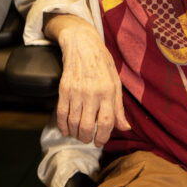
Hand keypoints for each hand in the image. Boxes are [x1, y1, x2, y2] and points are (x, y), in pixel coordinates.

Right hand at [45, 14, 129, 146]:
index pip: (107, 122)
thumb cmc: (102, 63)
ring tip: (78, 134)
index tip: (100, 142)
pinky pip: (61, 113)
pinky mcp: (64, 88)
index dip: (103, 137)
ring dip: (75, 133)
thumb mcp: (116, 82)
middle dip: (87, 138)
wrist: (82, 44)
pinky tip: (65, 130)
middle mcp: (92, 93)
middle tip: (88, 139)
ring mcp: (76, 91)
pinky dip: (62, 125)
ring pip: (73, 122)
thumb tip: (125, 128)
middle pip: (87, 126)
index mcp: (108, 91)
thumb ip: (119, 107)